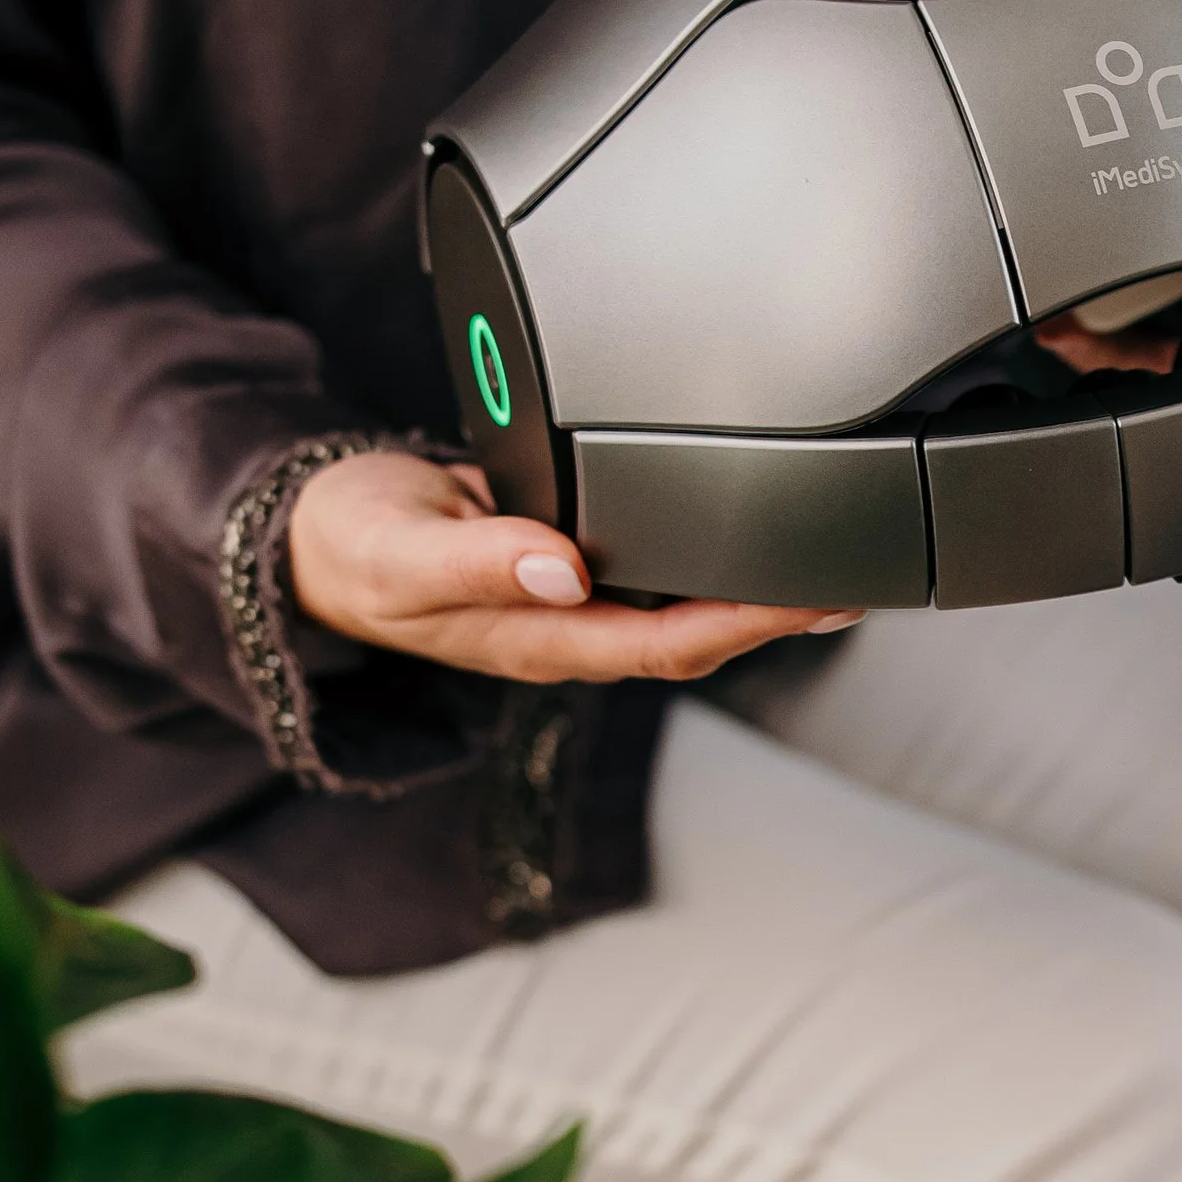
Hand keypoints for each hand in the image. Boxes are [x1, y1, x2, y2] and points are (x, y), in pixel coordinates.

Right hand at [287, 451, 857, 682]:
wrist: (319, 539)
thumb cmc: (352, 545)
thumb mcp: (398, 550)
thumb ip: (477, 559)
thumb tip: (562, 569)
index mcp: (536, 637)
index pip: (667, 643)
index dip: (747, 625)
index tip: (811, 598)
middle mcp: (570, 629)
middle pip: (701, 636)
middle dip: (781, 615)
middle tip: (862, 578)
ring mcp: (576, 606)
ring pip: (689, 610)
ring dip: (762, 592)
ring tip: (838, 563)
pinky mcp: (576, 569)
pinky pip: (664, 576)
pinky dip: (717, 559)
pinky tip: (760, 538)